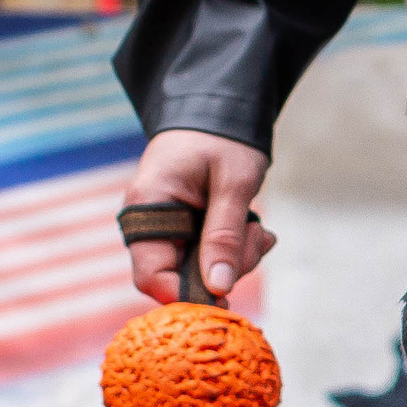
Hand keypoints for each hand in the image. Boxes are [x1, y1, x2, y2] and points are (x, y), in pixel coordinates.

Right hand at [123, 129, 277, 302]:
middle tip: (258, 240)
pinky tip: (254, 228)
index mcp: (148, 206)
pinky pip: (211, 255)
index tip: (225, 297)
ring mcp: (168, 228)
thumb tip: (218, 287)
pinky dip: (237, 249)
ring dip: (238, 257)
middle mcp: (150, 222)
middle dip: (226, 268)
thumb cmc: (223, 137)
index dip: (186, 295)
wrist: (220, 109)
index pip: (152, 275)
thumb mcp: (234, 184)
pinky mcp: (187, 230)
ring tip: (258, 228)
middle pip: (181, 277)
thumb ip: (225, 235)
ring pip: (201, 270)